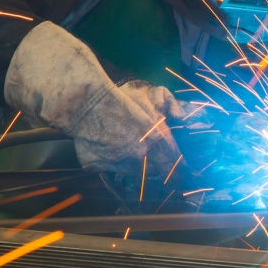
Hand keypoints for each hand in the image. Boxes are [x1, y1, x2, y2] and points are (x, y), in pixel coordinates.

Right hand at [3, 24, 185, 177]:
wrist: (86, 103)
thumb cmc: (121, 98)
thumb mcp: (152, 95)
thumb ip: (171, 105)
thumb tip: (180, 119)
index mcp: (157, 143)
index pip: (176, 167)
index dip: (180, 170)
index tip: (181, 172)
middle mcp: (140, 159)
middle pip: (154, 172)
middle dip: (155, 166)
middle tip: (151, 155)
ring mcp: (117, 165)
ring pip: (131, 172)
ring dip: (133, 164)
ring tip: (126, 146)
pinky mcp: (96, 167)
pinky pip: (106, 167)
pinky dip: (108, 160)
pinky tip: (106, 145)